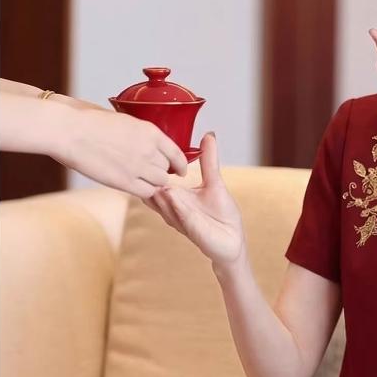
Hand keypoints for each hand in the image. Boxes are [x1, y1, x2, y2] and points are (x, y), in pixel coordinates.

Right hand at [50, 107, 188, 196]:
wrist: (69, 131)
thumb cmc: (88, 122)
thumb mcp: (122, 120)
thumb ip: (138, 133)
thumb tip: (141, 140)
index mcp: (150, 131)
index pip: (177, 153)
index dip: (180, 164)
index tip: (180, 169)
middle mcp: (149, 149)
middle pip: (167, 169)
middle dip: (162, 172)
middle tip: (152, 175)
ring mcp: (139, 167)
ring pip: (160, 182)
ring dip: (154, 183)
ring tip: (143, 181)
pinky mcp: (125, 182)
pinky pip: (147, 192)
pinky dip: (144, 192)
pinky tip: (135, 188)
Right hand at [143, 132, 245, 268]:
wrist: (232, 242)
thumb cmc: (222, 215)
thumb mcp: (215, 182)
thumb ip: (209, 161)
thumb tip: (209, 135)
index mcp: (176, 197)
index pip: (156, 182)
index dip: (149, 169)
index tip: (143, 151)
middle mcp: (174, 209)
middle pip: (154, 193)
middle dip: (149, 180)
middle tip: (144, 163)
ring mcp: (182, 220)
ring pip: (164, 204)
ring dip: (159, 192)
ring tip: (157, 178)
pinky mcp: (193, 230)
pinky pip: (181, 216)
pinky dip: (176, 205)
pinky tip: (171, 193)